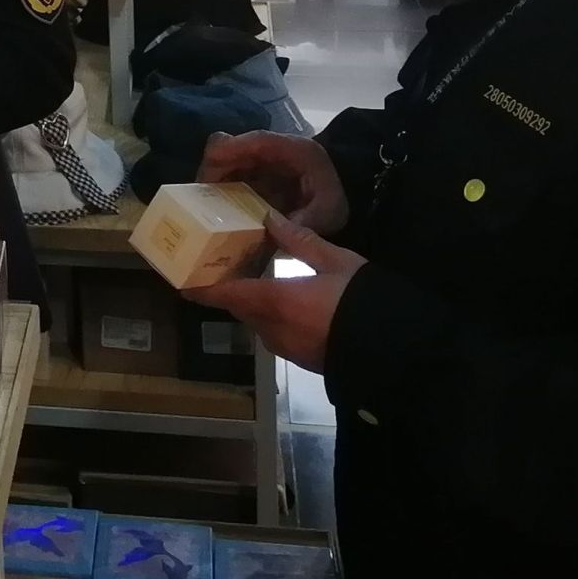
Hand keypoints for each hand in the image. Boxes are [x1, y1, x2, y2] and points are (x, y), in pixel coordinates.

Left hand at [187, 211, 365, 371]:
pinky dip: (272, 315)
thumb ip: (299, 241)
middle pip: (240, 307)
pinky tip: (285, 300)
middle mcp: (272, 329)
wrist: (397, 351)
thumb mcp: (336, 261)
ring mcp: (286, 348)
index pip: (224, 296)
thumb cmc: (363, 301)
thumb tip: (269, 219)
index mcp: (274, 302)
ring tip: (256, 277)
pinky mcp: (301, 359)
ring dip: (253, 302)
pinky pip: (276, 332)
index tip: (179, 280)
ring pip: (258, 321)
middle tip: (225, 264)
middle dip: (231, 289)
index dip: (199, 288)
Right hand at [197, 130, 349, 235]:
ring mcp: (263, 160)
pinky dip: (223, 186)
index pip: (259, 141)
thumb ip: (304, 222)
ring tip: (204, 204)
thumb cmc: (336, 200)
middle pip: (235, 147)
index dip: (233, 148)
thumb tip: (272, 231)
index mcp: (295, 151)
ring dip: (216, 178)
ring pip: (229, 159)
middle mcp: (274, 150)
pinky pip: (233, 173)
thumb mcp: (328, 213)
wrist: (348, 196)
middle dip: (215, 167)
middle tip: (201, 196)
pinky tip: (218, 206)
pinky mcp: (257, 172)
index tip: (211, 161)